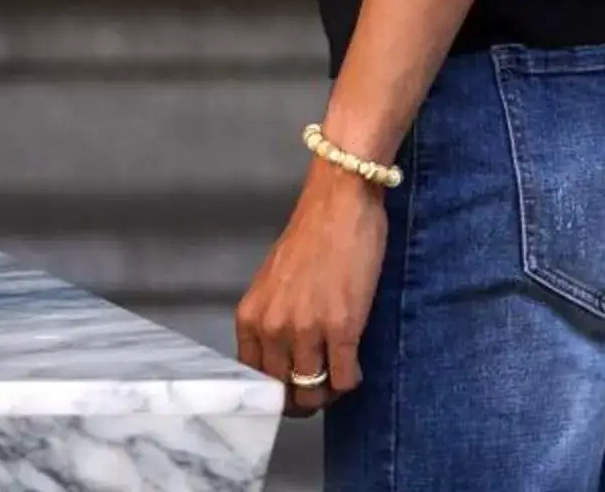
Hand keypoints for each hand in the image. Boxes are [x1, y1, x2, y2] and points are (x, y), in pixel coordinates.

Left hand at [235, 162, 388, 418]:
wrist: (339, 205)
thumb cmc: (310, 240)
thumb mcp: (274, 284)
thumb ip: (271, 322)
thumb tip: (281, 362)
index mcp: (250, 317)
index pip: (254, 380)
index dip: (274, 392)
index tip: (290, 392)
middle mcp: (273, 328)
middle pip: (284, 392)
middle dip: (303, 399)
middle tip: (320, 388)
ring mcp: (307, 330)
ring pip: (313, 392)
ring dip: (328, 392)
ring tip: (338, 375)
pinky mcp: (342, 329)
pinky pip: (345, 379)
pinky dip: (351, 380)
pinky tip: (354, 364)